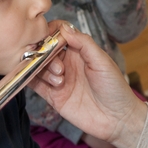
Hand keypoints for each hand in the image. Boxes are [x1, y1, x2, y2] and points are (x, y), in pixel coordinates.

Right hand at [29, 22, 146, 147]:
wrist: (117, 119)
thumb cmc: (114, 88)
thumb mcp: (102, 61)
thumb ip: (84, 43)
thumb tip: (64, 28)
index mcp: (79, 51)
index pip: (58, 34)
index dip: (50, 33)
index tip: (48, 38)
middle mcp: (67, 63)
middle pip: (44, 49)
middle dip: (45, 55)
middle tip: (60, 69)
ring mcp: (59, 79)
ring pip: (38, 66)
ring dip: (43, 70)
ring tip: (60, 81)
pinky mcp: (53, 96)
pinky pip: (35, 84)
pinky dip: (30, 79)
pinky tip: (35, 79)